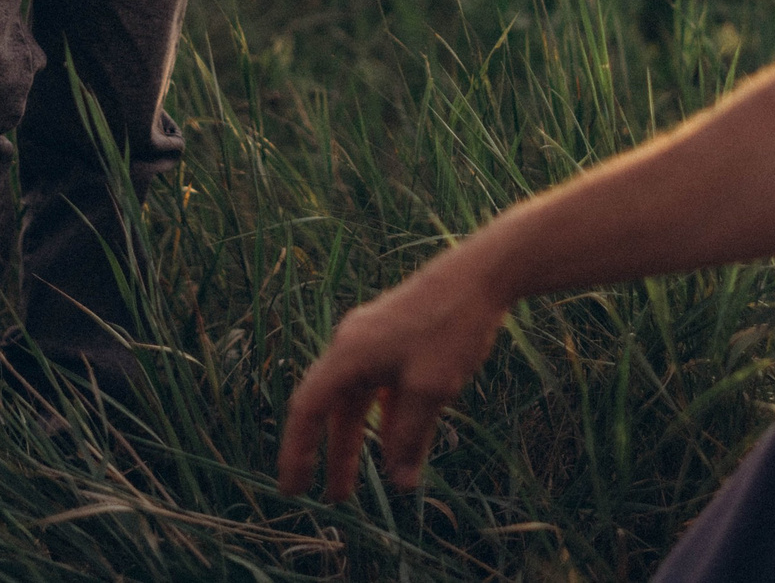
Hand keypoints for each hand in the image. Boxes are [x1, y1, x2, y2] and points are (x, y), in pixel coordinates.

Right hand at [278, 251, 509, 499]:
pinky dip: (389, 418)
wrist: (481, 273)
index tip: (292, 489)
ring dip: (362, 441)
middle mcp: (353, 346)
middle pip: (335, 409)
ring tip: (361, 485)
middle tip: (333, 500)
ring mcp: (376, 340)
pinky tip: (401, 446)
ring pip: (361, 401)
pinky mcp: (399, 338)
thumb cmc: (450, 327)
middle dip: (334, 456)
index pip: (308, 410)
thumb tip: (399, 483)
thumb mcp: (430, 390)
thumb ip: (409, 437)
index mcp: (348, 354)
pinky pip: (385, 387)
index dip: (297, 452)